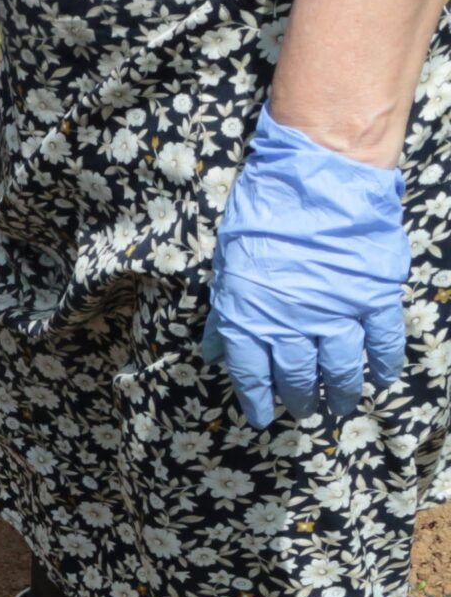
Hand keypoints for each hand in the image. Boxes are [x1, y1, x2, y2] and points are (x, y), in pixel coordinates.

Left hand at [204, 105, 410, 426]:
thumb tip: (213, 352)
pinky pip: (383, 341)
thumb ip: (224, 312)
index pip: (252, 373)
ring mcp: (337, 313)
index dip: (257, 400)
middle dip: (300, 399)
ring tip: (340, 405)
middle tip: (304, 410)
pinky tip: (382, 378)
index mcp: (250, 317)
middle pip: (297, 376)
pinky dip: (384, 364)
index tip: (263, 417)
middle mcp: (292, 325)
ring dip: (340, 391)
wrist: (319, 179)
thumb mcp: (228, 265)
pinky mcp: (375, 297)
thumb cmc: (265, 214)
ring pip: (340, 368)